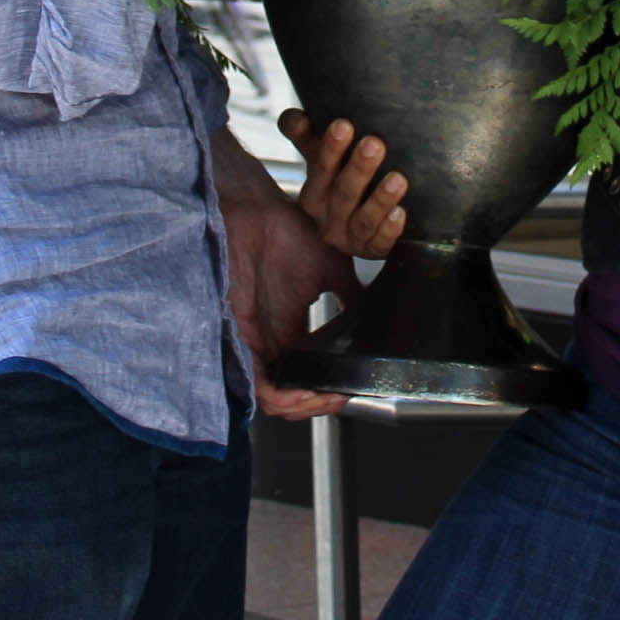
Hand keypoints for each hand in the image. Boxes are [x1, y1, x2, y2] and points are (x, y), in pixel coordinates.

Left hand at [211, 136, 357, 419]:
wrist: (258, 213)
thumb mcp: (331, 268)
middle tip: (342, 399)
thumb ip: (351, 294)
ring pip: (275, 398)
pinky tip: (310, 393)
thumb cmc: (286, 232)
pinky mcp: (241, 341)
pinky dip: (286, 397)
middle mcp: (270, 342)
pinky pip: (260, 386)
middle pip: (291, 395)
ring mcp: (254, 344)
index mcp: (289, 329)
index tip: (353, 388)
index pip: (306, 376)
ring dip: (305, 406)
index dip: (328, 390)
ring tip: (330, 399)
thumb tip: (378, 310)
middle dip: (318, 406)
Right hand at [279, 109, 409, 257]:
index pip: (320, 171)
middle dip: (359, 169)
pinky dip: (390, 230)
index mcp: (313, 196)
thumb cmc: (338, 182)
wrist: (355, 228)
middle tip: (374, 144)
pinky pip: (380, 244)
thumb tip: (294, 118)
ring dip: (380, 200)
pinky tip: (401, 213)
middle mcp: (328, 220)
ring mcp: (350, 239)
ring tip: (398, 179)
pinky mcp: (373, 251)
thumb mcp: (319, 158)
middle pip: (343, 195)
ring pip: (363, 221)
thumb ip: (304, 134)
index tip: (344, 125)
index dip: (330, 149)